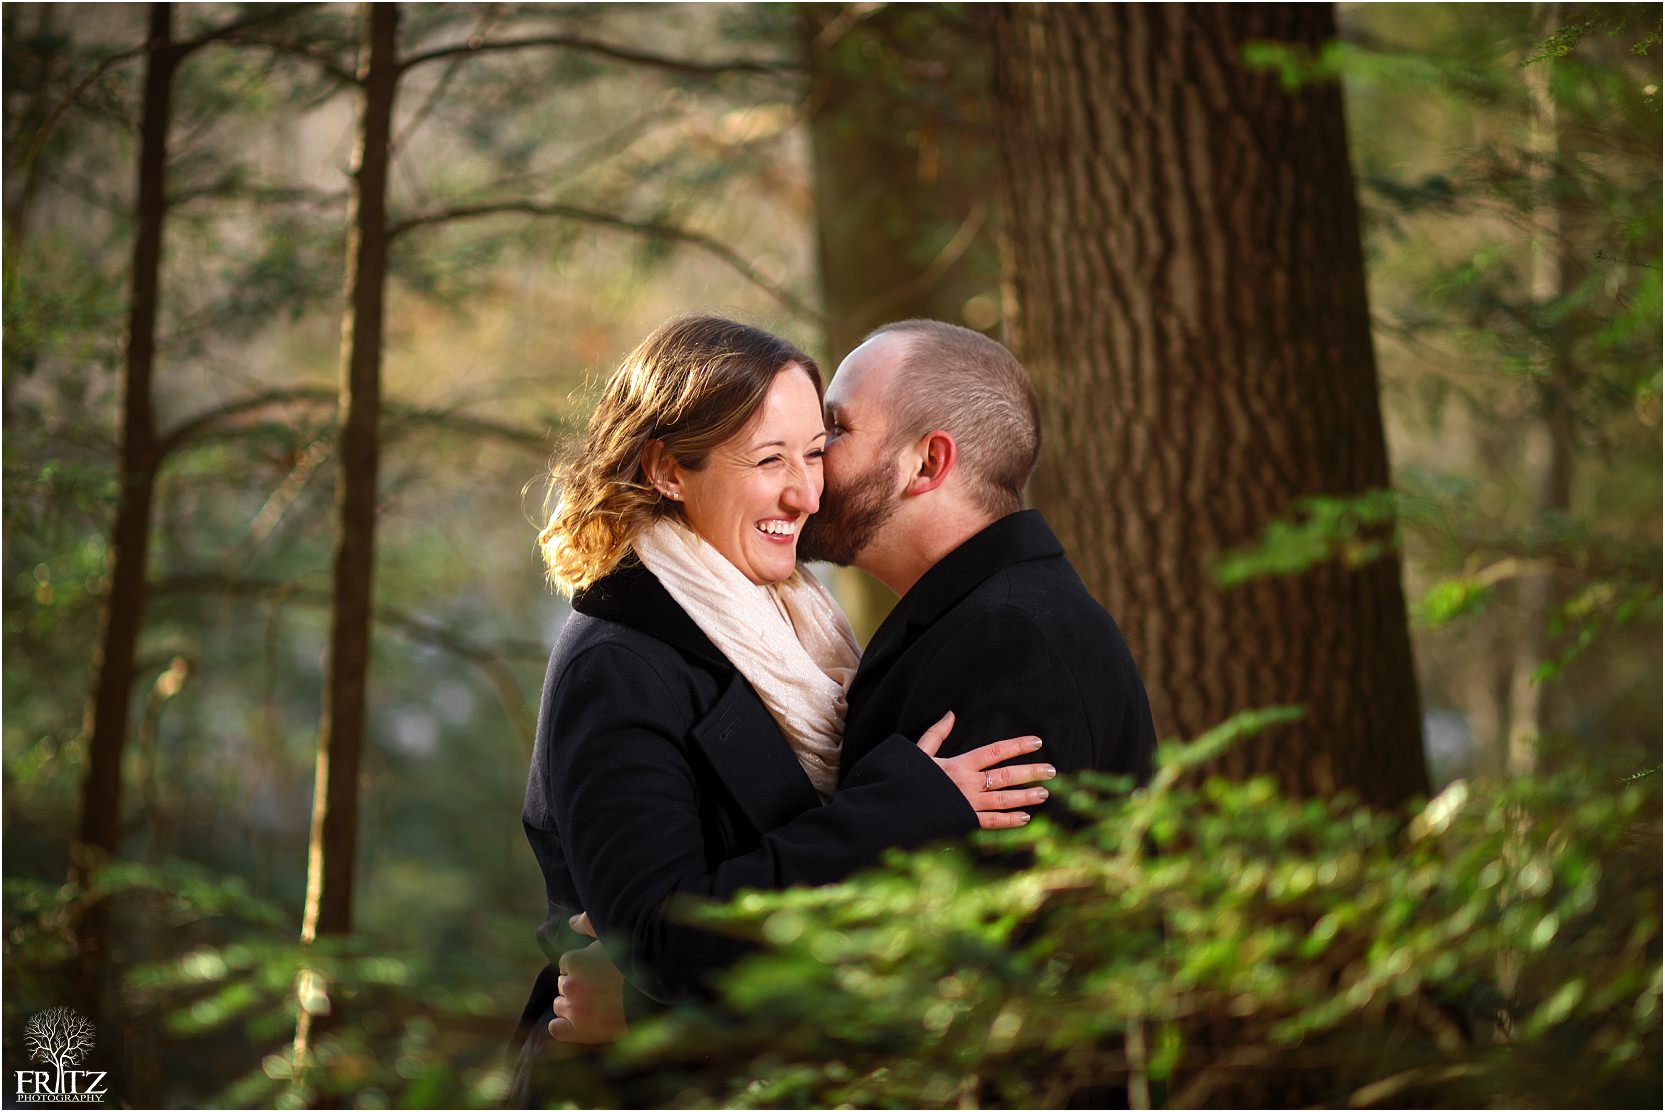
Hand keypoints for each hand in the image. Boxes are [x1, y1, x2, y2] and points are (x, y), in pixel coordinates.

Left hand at [548, 912, 628, 1043]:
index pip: (568, 963)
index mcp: (574, 961)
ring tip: (597, 1003)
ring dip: (573, 1003)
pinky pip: (557, 1030)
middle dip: (579, 983)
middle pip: (565, 984)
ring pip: (560, 1006)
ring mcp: (574, 1011)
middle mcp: (570, 986)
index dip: (584, 964)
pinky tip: (577, 1022)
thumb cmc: (637, 960)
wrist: (658, 993)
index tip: (601, 968)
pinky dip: (562, 1026)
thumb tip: (572, 921)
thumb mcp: (614, 932)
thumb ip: (589, 922)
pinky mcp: (580, 1032)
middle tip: (602, 985)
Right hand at [915, 711, 1054, 828]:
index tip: (1037, 742)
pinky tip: (1026, 818)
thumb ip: (936, 733)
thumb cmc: (905, 779)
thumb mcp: (919, 753)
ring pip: (1004, 800)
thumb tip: (950, 714)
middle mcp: (968, 784)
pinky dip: (1010, 821)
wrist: (893, 809)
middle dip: (1031, 773)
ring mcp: (968, 804)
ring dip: (1026, 796)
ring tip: (1045, 793)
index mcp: (959, 765)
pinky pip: (992, 823)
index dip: (1017, 746)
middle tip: (1052, 771)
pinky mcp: (965, 823)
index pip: (995, 751)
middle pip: (1006, 776)